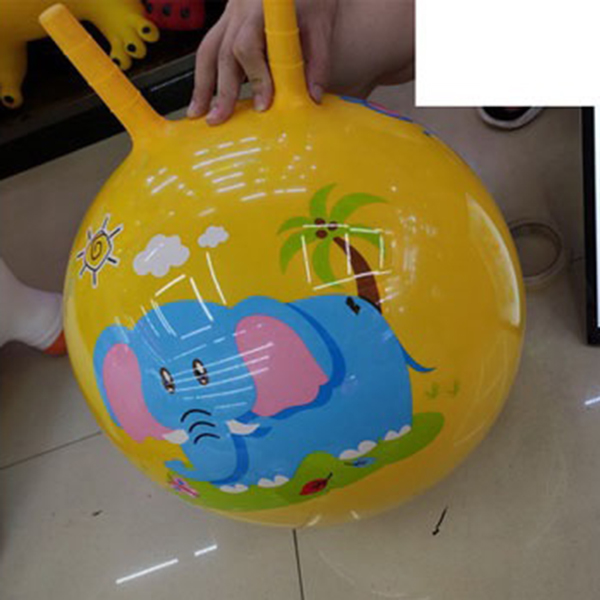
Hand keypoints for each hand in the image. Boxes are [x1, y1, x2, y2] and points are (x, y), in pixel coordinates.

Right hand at [187, 0, 338, 124]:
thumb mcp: (321, 25)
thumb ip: (318, 61)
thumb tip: (312, 98)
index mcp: (261, 8)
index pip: (248, 46)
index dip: (255, 78)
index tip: (262, 105)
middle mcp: (239, 10)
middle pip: (222, 52)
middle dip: (221, 90)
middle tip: (219, 119)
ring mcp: (229, 14)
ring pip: (207, 50)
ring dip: (202, 84)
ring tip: (197, 112)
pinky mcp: (226, 22)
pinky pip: (209, 48)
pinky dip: (205, 74)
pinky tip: (202, 97)